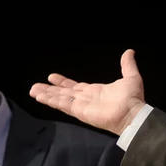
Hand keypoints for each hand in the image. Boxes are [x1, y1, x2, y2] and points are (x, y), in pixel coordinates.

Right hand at [28, 50, 147, 135]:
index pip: (75, 87)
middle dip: (49, 90)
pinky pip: (62, 105)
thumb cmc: (132, 99)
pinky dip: (51, 101)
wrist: (132, 113)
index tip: (52, 77)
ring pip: (59, 99)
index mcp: (95, 92)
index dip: (63, 82)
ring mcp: (81, 106)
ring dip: (46, 95)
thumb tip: (129, 52)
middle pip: (63, 93)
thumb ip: (127, 65)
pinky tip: (40, 97)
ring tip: (33, 91)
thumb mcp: (131, 77)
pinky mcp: (79, 111)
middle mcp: (85, 99)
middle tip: (35, 86)